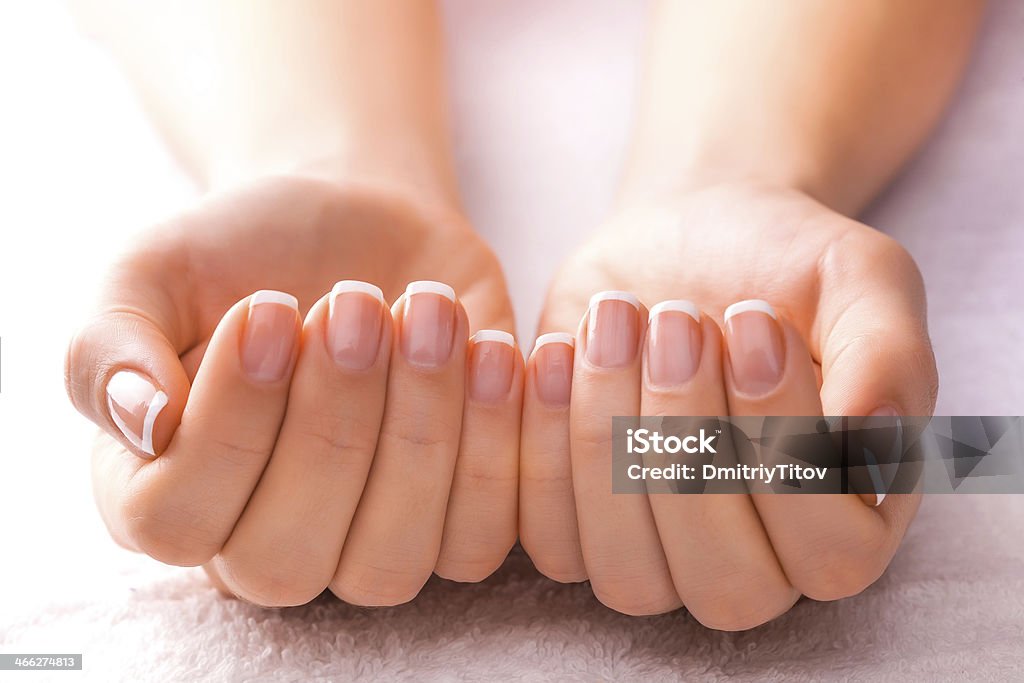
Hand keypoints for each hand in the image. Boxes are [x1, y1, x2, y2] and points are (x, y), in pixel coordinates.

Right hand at [66, 175, 521, 606]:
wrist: (355, 226)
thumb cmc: (246, 253)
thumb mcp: (154, 271)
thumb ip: (110, 344)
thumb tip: (145, 420)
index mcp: (167, 495)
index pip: (178, 519)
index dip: (229, 423)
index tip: (271, 308)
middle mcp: (263, 542)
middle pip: (288, 555)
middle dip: (332, 423)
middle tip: (353, 301)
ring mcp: (364, 545)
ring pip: (391, 561)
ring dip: (420, 431)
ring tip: (427, 311)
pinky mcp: (454, 520)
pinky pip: (480, 536)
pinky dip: (497, 443)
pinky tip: (490, 346)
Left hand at [520, 182, 936, 627]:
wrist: (689, 238)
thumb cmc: (785, 267)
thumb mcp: (859, 281)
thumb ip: (886, 356)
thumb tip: (869, 437)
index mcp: (847, 523)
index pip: (825, 548)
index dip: (781, 440)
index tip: (755, 319)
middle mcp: (756, 564)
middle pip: (722, 578)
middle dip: (687, 435)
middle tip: (677, 317)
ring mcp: (657, 557)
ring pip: (625, 568)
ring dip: (608, 436)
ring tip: (618, 320)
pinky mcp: (575, 523)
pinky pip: (545, 534)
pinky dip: (540, 440)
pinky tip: (557, 349)